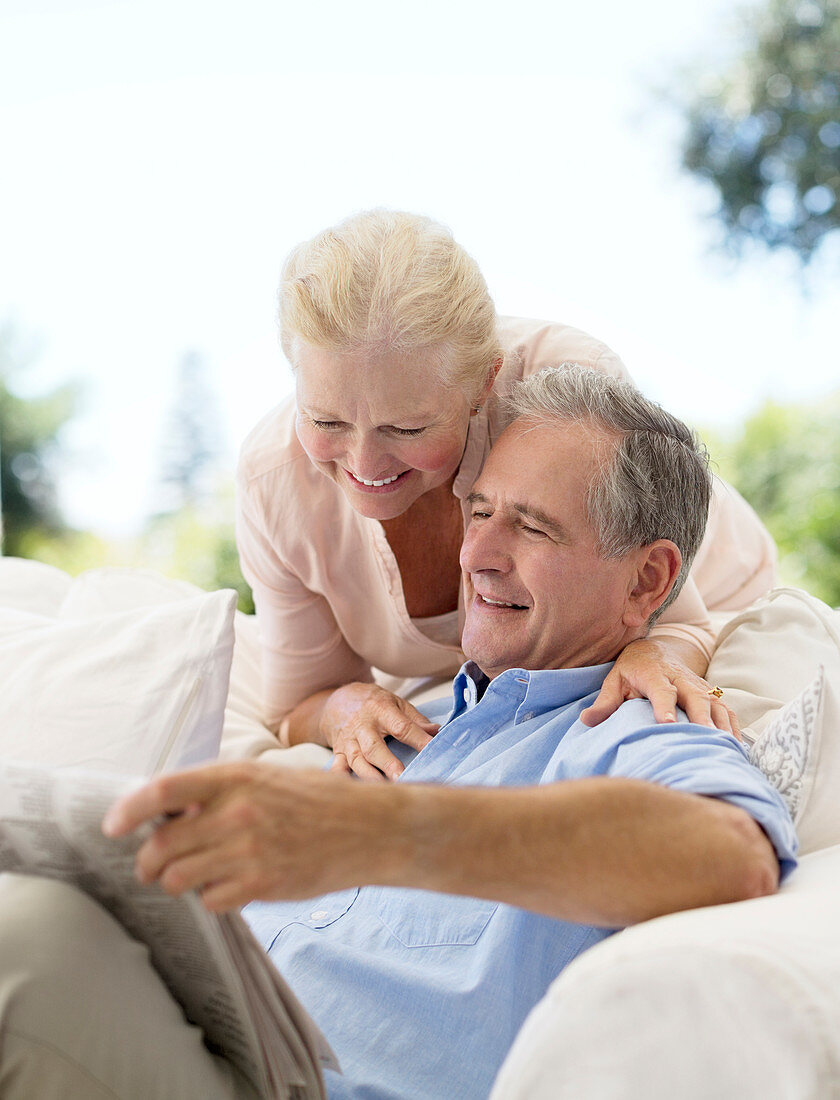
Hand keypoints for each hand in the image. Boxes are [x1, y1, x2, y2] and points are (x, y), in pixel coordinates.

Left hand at [101, 762, 394, 911]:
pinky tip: (228, 887)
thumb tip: (169, 813)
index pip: (162, 791)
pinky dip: (211, 898)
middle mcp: (237, 812)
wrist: (370, 829)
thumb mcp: (267, 778)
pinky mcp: (262, 884)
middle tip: (152, 866)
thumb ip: (221, 792)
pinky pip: (210, 901)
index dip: (128, 810)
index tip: (113, 827)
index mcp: (236, 777)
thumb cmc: (318, 801)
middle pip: (161, 845)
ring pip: (178, 878)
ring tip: (192, 877)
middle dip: (149, 861)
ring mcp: (248, 850)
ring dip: (177, 882)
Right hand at [320, 683, 438, 780]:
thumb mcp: (396, 702)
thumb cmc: (373, 703)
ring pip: (356, 760)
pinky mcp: (338, 751)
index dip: (418, 739)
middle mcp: (362, 725)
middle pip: (374, 747)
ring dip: (369, 776)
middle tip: (402, 779)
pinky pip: (337, 767)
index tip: (432, 751)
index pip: (401, 727)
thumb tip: (437, 732)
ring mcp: (348, 740)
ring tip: (383, 791)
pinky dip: (341, 779)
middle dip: (387, 764)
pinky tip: (350, 791)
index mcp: (381, 710)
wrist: (338, 699)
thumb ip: (416, 719)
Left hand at [580, 638, 740, 738]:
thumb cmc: (632, 671)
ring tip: (725, 750)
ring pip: (715, 704)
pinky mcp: (711, 695)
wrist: (655, 650)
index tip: (666, 725)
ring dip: (721, 726)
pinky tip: (735, 750)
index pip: (661, 690)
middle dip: (701, 718)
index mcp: (654, 673)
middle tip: (705, 739)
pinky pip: (727, 711)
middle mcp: (681, 678)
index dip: (664, 707)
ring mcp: (699, 686)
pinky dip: (733, 728)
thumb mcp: (614, 680)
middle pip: (695, 697)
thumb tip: (586, 721)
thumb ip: (604, 702)